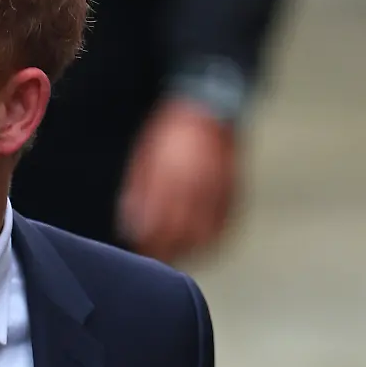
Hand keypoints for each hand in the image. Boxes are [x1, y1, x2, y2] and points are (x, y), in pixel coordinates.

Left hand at [118, 99, 238, 262]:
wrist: (206, 106)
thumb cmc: (166, 135)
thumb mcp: (143, 160)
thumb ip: (138, 194)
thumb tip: (131, 228)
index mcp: (168, 179)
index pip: (157, 226)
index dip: (149, 244)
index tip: (141, 253)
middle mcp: (195, 188)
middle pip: (181, 236)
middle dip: (168, 252)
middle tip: (158, 259)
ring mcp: (217, 190)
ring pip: (206, 236)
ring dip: (192, 252)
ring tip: (179, 257)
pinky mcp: (234, 190)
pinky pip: (226, 225)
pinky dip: (214, 241)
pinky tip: (203, 246)